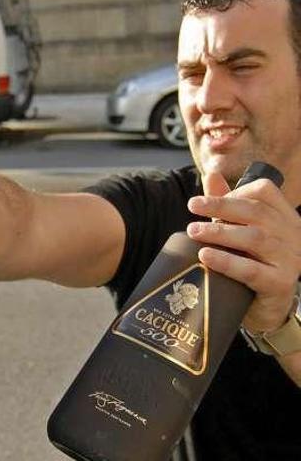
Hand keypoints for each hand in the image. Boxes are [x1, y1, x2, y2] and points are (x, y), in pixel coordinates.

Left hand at [186, 172, 300, 332]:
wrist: (268, 308)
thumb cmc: (254, 263)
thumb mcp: (241, 231)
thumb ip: (228, 204)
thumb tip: (211, 173)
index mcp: (285, 217)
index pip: (265, 192)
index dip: (235, 192)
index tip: (207, 201)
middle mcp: (293, 235)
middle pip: (256, 212)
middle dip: (220, 206)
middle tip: (192, 206)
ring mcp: (290, 259)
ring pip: (254, 238)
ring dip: (219, 232)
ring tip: (193, 231)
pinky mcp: (280, 283)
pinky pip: (251, 270)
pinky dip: (226, 261)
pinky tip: (205, 256)